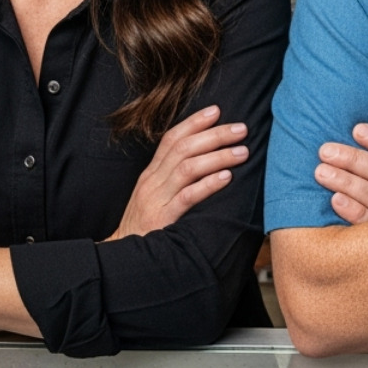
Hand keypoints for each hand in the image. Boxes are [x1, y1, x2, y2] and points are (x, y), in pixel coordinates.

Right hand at [106, 106, 248, 240]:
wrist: (124, 257)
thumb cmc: (146, 226)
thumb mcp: (155, 195)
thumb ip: (173, 176)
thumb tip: (204, 157)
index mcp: (151, 173)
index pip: (171, 139)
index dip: (194, 122)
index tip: (216, 110)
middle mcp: (152, 181)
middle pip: (184, 148)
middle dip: (215, 135)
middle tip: (241, 129)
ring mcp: (157, 199)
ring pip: (188, 168)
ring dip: (218, 156)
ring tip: (243, 151)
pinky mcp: (163, 219)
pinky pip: (188, 197)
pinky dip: (208, 184)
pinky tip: (226, 177)